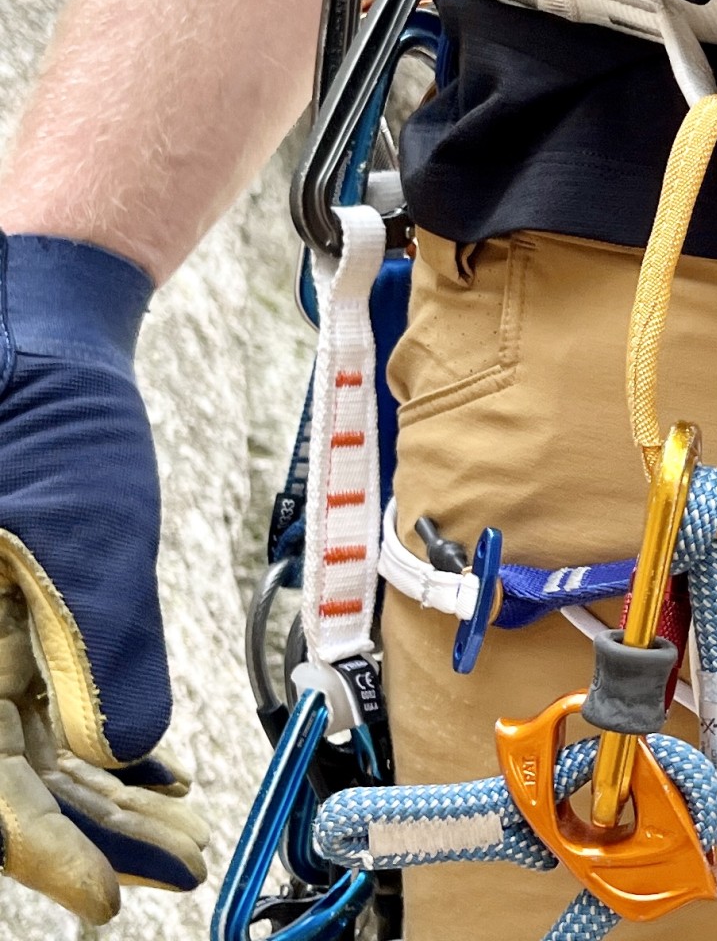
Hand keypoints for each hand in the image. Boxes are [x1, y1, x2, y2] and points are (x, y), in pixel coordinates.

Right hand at [0, 233, 206, 921]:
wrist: (33, 344)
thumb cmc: (46, 422)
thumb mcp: (76, 528)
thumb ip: (96, 638)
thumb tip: (123, 749)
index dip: (36, 844)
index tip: (103, 894)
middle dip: (81, 833)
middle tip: (176, 865)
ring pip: (23, 752)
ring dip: (99, 800)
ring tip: (183, 836)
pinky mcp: (4, 629)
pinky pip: (37, 709)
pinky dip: (94, 747)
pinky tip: (150, 780)